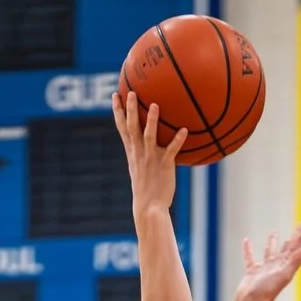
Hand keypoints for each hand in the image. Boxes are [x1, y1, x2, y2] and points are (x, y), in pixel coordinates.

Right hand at [112, 91, 185, 217]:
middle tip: (131, 92)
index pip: (122, 128)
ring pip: (149, 136)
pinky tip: (184, 130)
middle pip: (132, 127)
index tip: (115, 95)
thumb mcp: (139, 169)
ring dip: (152, 121)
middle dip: (131, 109)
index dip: (118, 111)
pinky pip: (172, 150)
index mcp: (132, 152)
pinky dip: (178, 140)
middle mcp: (139, 153)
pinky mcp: (164, 165)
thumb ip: (142, 153)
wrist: (149, 208)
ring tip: (155, 105)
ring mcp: (151, 158)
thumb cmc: (146, 189)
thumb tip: (147, 142)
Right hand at [233, 222, 300, 300]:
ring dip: (272, 241)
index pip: (300, 243)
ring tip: (274, 232)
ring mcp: (264, 268)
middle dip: (297, 233)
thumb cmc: (268, 292)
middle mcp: (278, 264)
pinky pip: (250, 257)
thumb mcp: (285, 274)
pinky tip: (246, 241)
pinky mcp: (252, 272)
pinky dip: (248, 249)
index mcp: (287, 263)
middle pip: (290, 245)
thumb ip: (297, 260)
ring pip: (270, 251)